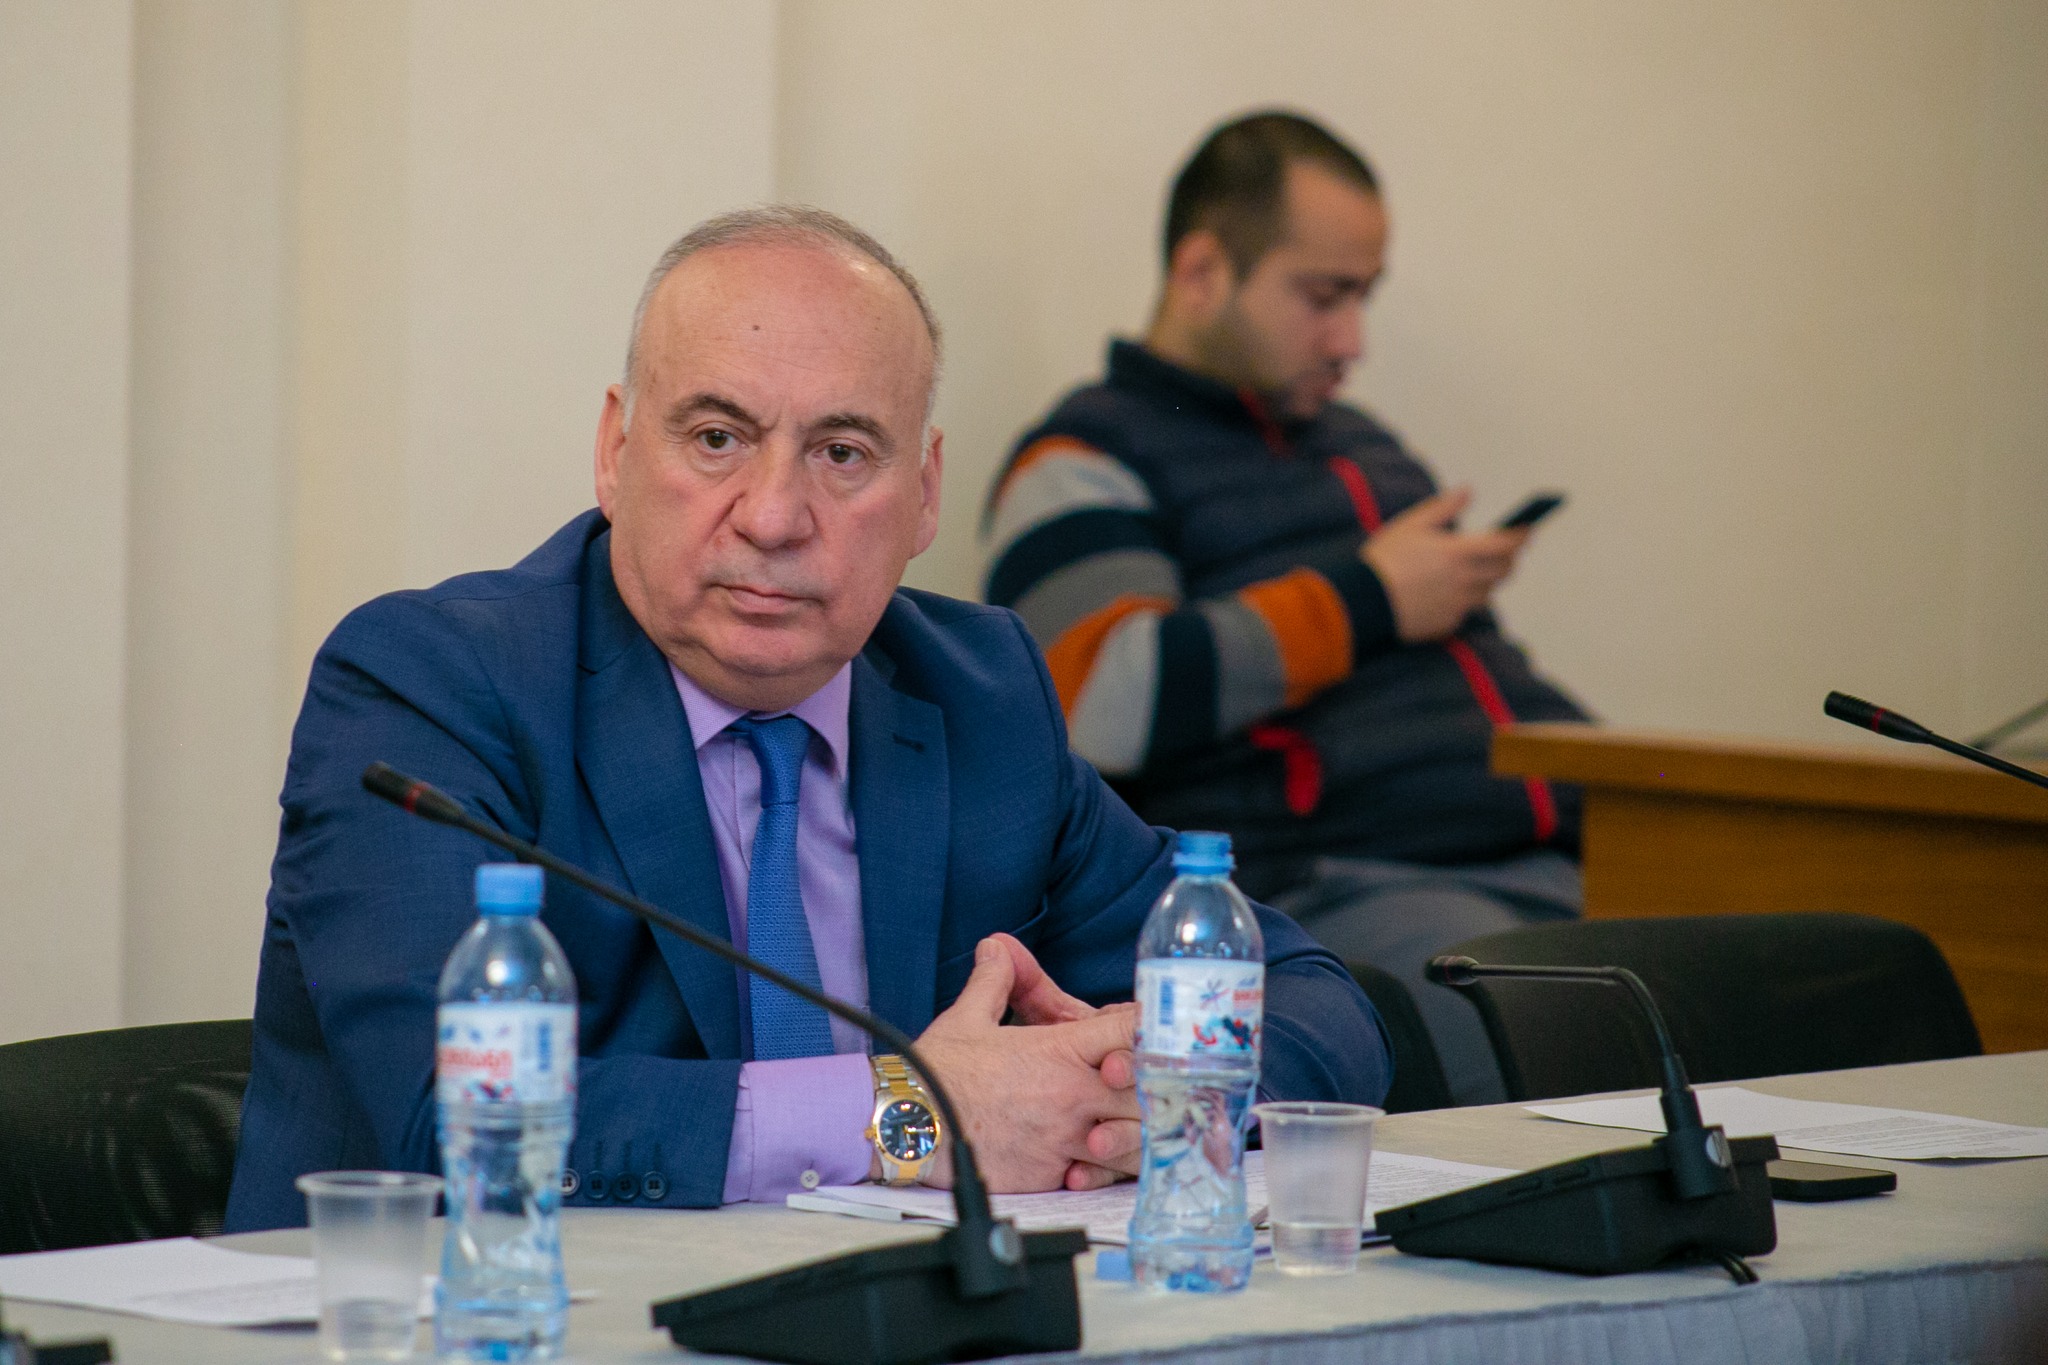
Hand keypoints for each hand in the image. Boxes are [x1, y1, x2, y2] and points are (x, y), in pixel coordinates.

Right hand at [910, 936, 1139, 1192]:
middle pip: (1151, 1088)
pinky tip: (1109, 1157)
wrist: (910, 1128)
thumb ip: (996, 981)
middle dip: (1163, 1083)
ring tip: (1144, 1122)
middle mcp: (1073, 1094)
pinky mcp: (1054, 1174)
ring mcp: (1067, 1137)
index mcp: (1060, 1049)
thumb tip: (997, 948)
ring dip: (1145, 1128)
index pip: (1132, 1030)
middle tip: (1168, 1080)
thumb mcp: (968, 1017)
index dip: (1155, 1027)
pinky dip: (1113, 1166)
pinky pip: (1104, 1175)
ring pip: (1136, 1137)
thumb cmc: (936, 1074)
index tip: (1164, 1028)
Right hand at [1361, 487, 1530, 642]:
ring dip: (1489, 578)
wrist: (1364, 601)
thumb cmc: (1385, 559)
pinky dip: (1465, 599)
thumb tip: (1469, 491)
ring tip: (1475, 569)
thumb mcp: (1411, 524)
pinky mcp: (1447, 623)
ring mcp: (1458, 604)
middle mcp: (1465, 580)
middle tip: (1504, 550)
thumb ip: (1444, 507)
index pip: (1505, 544)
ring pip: (1488, 591)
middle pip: (1504, 571)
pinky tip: (1449, 591)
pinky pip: (1467, 610)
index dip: (1521, 536)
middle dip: (1510, 558)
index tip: (1528, 529)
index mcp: (1458, 553)